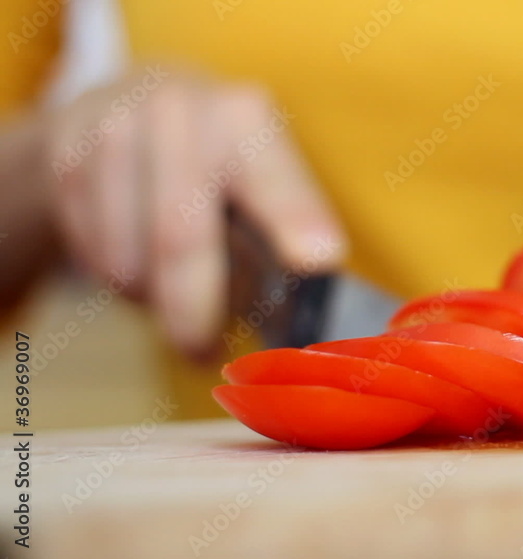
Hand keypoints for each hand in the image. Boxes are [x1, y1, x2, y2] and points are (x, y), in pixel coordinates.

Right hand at [44, 66, 345, 355]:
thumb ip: (286, 234)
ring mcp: (113, 129)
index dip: (296, 219)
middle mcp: (180, 113)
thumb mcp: (261, 174)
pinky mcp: (64, 157)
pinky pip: (89, 254)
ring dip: (151, 298)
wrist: (129, 103)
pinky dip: (115, 277)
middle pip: (181, 238)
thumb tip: (303, 316)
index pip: (273, 179)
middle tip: (203, 353)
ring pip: (127, 259)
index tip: (320, 258)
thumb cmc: (218, 163)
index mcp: (247, 120)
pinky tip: (134, 257)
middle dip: (194, 312)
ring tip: (171, 289)